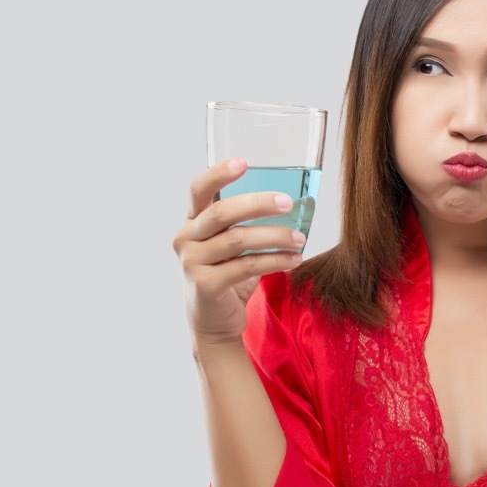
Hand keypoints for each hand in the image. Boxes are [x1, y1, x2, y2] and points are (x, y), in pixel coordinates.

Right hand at [172, 158, 305, 345]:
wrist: (213, 324)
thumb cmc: (227, 276)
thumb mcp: (230, 246)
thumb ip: (245, 224)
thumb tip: (294, 202)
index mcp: (192, 222)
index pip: (198, 190)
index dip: (218, 174)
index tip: (244, 162)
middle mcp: (186, 239)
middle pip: (221, 213)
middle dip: (258, 204)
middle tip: (288, 202)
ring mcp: (192, 263)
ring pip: (238, 240)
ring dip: (275, 236)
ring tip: (300, 239)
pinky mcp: (206, 285)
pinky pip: (247, 266)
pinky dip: (275, 261)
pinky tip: (294, 260)